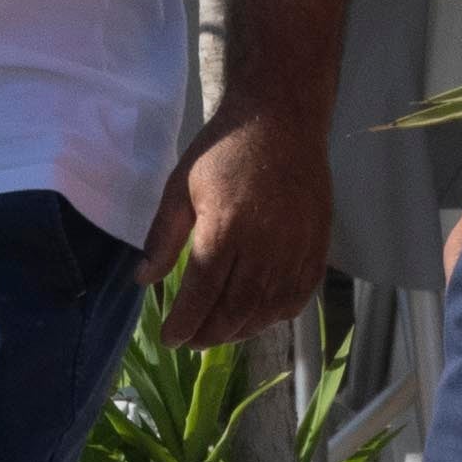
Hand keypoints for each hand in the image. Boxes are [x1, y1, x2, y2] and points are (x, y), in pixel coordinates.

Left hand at [145, 109, 331, 344]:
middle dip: (211, 334)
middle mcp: (264, 246)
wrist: (281, 120)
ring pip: (268, 310)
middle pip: (237, 310)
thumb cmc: (224, 150)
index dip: (184, 323)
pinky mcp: (317, 246)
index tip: (169, 338)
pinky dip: (276, 315)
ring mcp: (296, 249)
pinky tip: (257, 317)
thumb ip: (163, 236)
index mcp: (225, 229)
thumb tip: (144, 280)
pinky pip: (299, 296)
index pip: (202, 293)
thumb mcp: (181, 185)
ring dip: (242, 330)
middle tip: (192, 341)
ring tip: (220, 332)